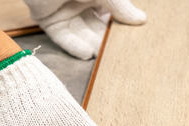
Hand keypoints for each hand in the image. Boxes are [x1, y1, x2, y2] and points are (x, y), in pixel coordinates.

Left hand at [25, 0, 145, 59]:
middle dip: (105, 39)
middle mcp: (78, 1)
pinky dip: (74, 45)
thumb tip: (141, 20)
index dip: (118, 25)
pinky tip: (87, 54)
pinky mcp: (47, 20)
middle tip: (118, 54)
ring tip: (104, 56)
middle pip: (95, 26)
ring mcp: (62, 11)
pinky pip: (62, 36)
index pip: (109, 12)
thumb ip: (121, 7)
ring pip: (80, 33)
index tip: (130, 39)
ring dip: (92, 44)